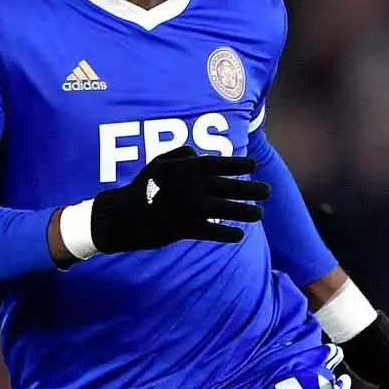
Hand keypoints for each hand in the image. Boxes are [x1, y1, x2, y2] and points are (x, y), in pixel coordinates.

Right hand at [89, 145, 268, 252]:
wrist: (122, 216)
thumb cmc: (143, 186)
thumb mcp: (159, 162)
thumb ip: (183, 154)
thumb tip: (204, 155)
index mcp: (185, 168)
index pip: (218, 163)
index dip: (237, 163)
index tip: (253, 164)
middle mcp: (191, 186)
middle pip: (228, 187)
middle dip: (250, 189)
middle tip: (267, 191)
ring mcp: (188, 208)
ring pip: (224, 209)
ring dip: (244, 212)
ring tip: (259, 214)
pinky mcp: (183, 228)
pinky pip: (211, 230)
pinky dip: (225, 233)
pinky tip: (238, 235)